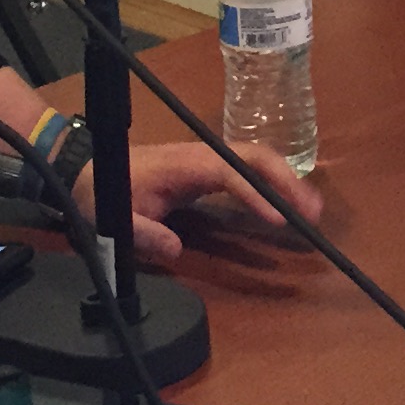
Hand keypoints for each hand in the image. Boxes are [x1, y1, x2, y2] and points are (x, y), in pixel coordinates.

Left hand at [81, 140, 322, 267]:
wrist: (92, 169)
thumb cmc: (107, 191)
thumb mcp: (118, 217)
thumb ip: (143, 233)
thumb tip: (175, 249)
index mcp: (186, 163)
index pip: (231, 173)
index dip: (256, 194)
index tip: (280, 219)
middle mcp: (204, 155)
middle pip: (255, 158)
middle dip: (287, 182)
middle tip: (313, 213)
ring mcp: (208, 160)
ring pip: (256, 162)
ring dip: (286, 182)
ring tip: (312, 211)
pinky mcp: (209, 171)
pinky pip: (248, 172)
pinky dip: (272, 185)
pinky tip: (288, 206)